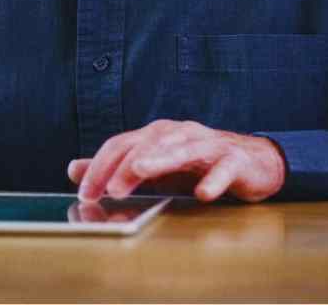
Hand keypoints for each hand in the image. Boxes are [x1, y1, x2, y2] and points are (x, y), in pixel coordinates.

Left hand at [67, 119, 285, 203]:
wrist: (253, 161)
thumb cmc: (199, 164)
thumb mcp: (153, 166)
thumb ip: (115, 168)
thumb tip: (74, 169)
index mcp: (157, 135)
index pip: (122, 145)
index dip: (101, 166)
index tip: (85, 193)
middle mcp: (179, 133)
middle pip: (147, 144)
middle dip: (126, 166)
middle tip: (110, 190)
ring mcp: (208, 144)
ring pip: (181, 149)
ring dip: (160, 160)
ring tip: (140, 171)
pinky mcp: (234, 160)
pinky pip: (223, 168)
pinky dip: (213, 180)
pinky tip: (203, 194)